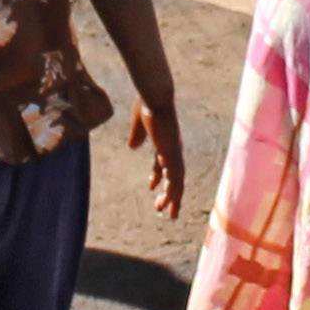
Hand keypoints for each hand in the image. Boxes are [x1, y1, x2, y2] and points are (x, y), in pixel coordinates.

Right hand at [126, 96, 187, 218]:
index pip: (163, 165)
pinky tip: (169, 199)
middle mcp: (172, 149)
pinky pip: (175, 175)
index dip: (158, 177)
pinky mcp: (172, 152)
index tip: (151, 188)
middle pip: (174, 177)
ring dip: (173, 198)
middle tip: (168, 211)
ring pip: (177, 180)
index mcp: (165, 142)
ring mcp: (174, 151)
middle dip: (171, 194)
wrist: (155, 96)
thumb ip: (137, 135)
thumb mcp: (139, 123)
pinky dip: (173, 188)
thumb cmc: (147, 103)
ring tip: (166, 213)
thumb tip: (132, 147)